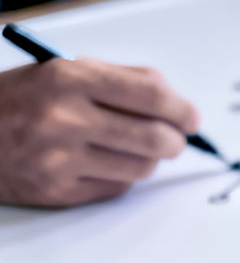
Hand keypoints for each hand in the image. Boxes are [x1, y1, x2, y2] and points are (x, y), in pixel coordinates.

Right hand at [0, 59, 196, 207]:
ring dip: (148, 159)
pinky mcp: (56, 191)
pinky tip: (101, 161)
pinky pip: (118, 187)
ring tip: (131, 147)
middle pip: (156, 137)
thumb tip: (178, 106)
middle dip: (176, 140)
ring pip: (143, 167)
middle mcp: (62, 118)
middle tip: (175, 139)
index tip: (191, 118)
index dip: (182, 109)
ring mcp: (58, 158)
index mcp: (67, 77)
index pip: (151, 94)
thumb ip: (122, 81)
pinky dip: (121, 175)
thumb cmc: (24, 99)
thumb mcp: (63, 71)